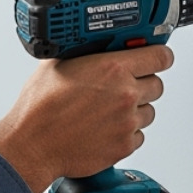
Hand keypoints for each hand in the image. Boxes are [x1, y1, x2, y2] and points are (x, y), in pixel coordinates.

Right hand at [0, 45, 173, 192]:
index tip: (156, 58)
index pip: (161, 57)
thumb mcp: (59, 63)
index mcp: (113, 68)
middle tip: (123, 87)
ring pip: (149, 112)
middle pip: (157, 85)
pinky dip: (126, 133)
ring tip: (108, 111)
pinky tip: (105, 129)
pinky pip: (139, 135)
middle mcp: (126, 94)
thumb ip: (87, 54)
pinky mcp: (124, 145)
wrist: (32, 145)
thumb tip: (95, 47)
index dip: (159, 56)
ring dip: (135, 110)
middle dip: (142, 84)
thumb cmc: (40, 107)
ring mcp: (127, 122)